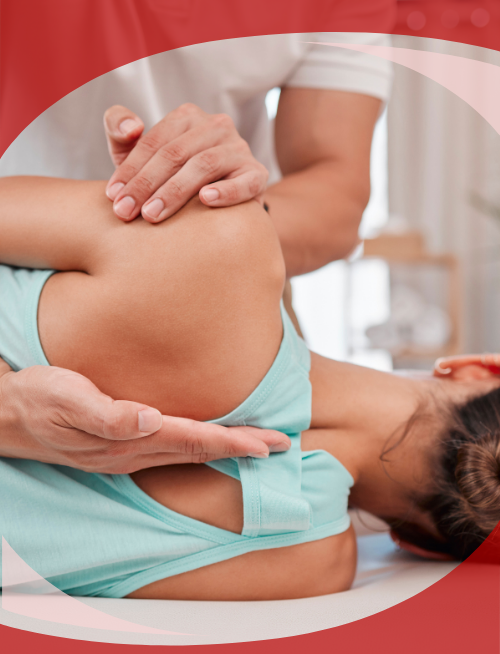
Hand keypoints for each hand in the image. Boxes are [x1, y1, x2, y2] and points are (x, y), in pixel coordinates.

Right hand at [0, 364, 289, 473]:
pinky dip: (200, 445)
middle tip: (280, 445)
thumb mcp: (65, 399)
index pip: (193, 441)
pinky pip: (172, 448)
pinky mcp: (122, 444)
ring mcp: (128, 453)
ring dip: (225, 448)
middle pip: (199, 451)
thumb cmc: (38, 401)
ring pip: (188, 453)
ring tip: (256, 444)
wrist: (7, 415)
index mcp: (128, 440)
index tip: (268, 443)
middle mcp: (134, 453)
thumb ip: (106, 413)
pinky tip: (208, 438)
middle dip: (241, 449)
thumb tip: (149, 419)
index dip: (232, 442)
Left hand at [103, 103, 268, 222]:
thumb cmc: (171, 179)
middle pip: (175, 153)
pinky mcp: (257, 175)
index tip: (112, 196)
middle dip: (146, 184)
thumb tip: (131, 128)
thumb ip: (120, 132)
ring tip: (153, 214)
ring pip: (204, 165)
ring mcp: (239, 149)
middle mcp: (216, 126)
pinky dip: (226, 191)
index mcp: (188, 117)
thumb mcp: (141, 156)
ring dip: (175, 191)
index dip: (130, 169)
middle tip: (126, 212)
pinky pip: (244, 182)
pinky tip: (206, 200)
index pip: (154, 141)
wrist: (218, 208)